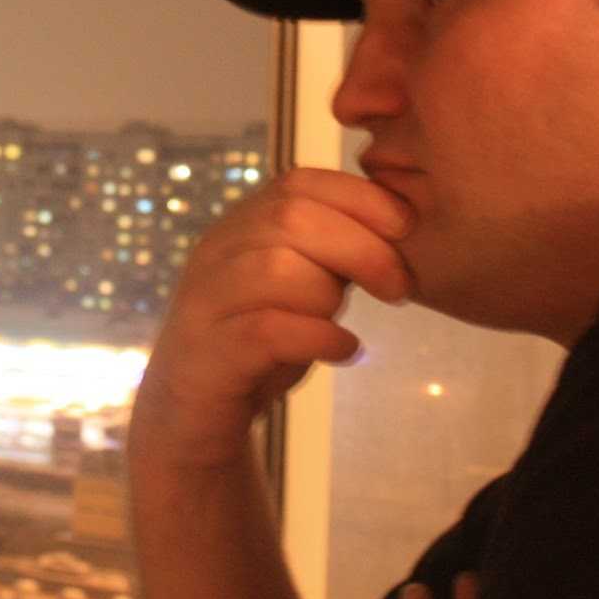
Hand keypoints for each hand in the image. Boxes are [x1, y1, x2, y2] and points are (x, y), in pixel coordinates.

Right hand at [129, 167, 413, 474]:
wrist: (193, 415)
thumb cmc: (259, 344)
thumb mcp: (298, 285)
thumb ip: (331, 252)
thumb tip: (398, 223)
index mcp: (240, 225)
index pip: (299, 183)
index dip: (360, 198)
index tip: (406, 228)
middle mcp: (216, 251)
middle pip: (292, 218)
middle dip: (361, 247)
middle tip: (398, 287)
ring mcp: (207, 300)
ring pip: (277, 269)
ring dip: (328, 296)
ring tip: (343, 325)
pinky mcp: (209, 351)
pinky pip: (268, 330)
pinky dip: (319, 338)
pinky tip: (344, 351)